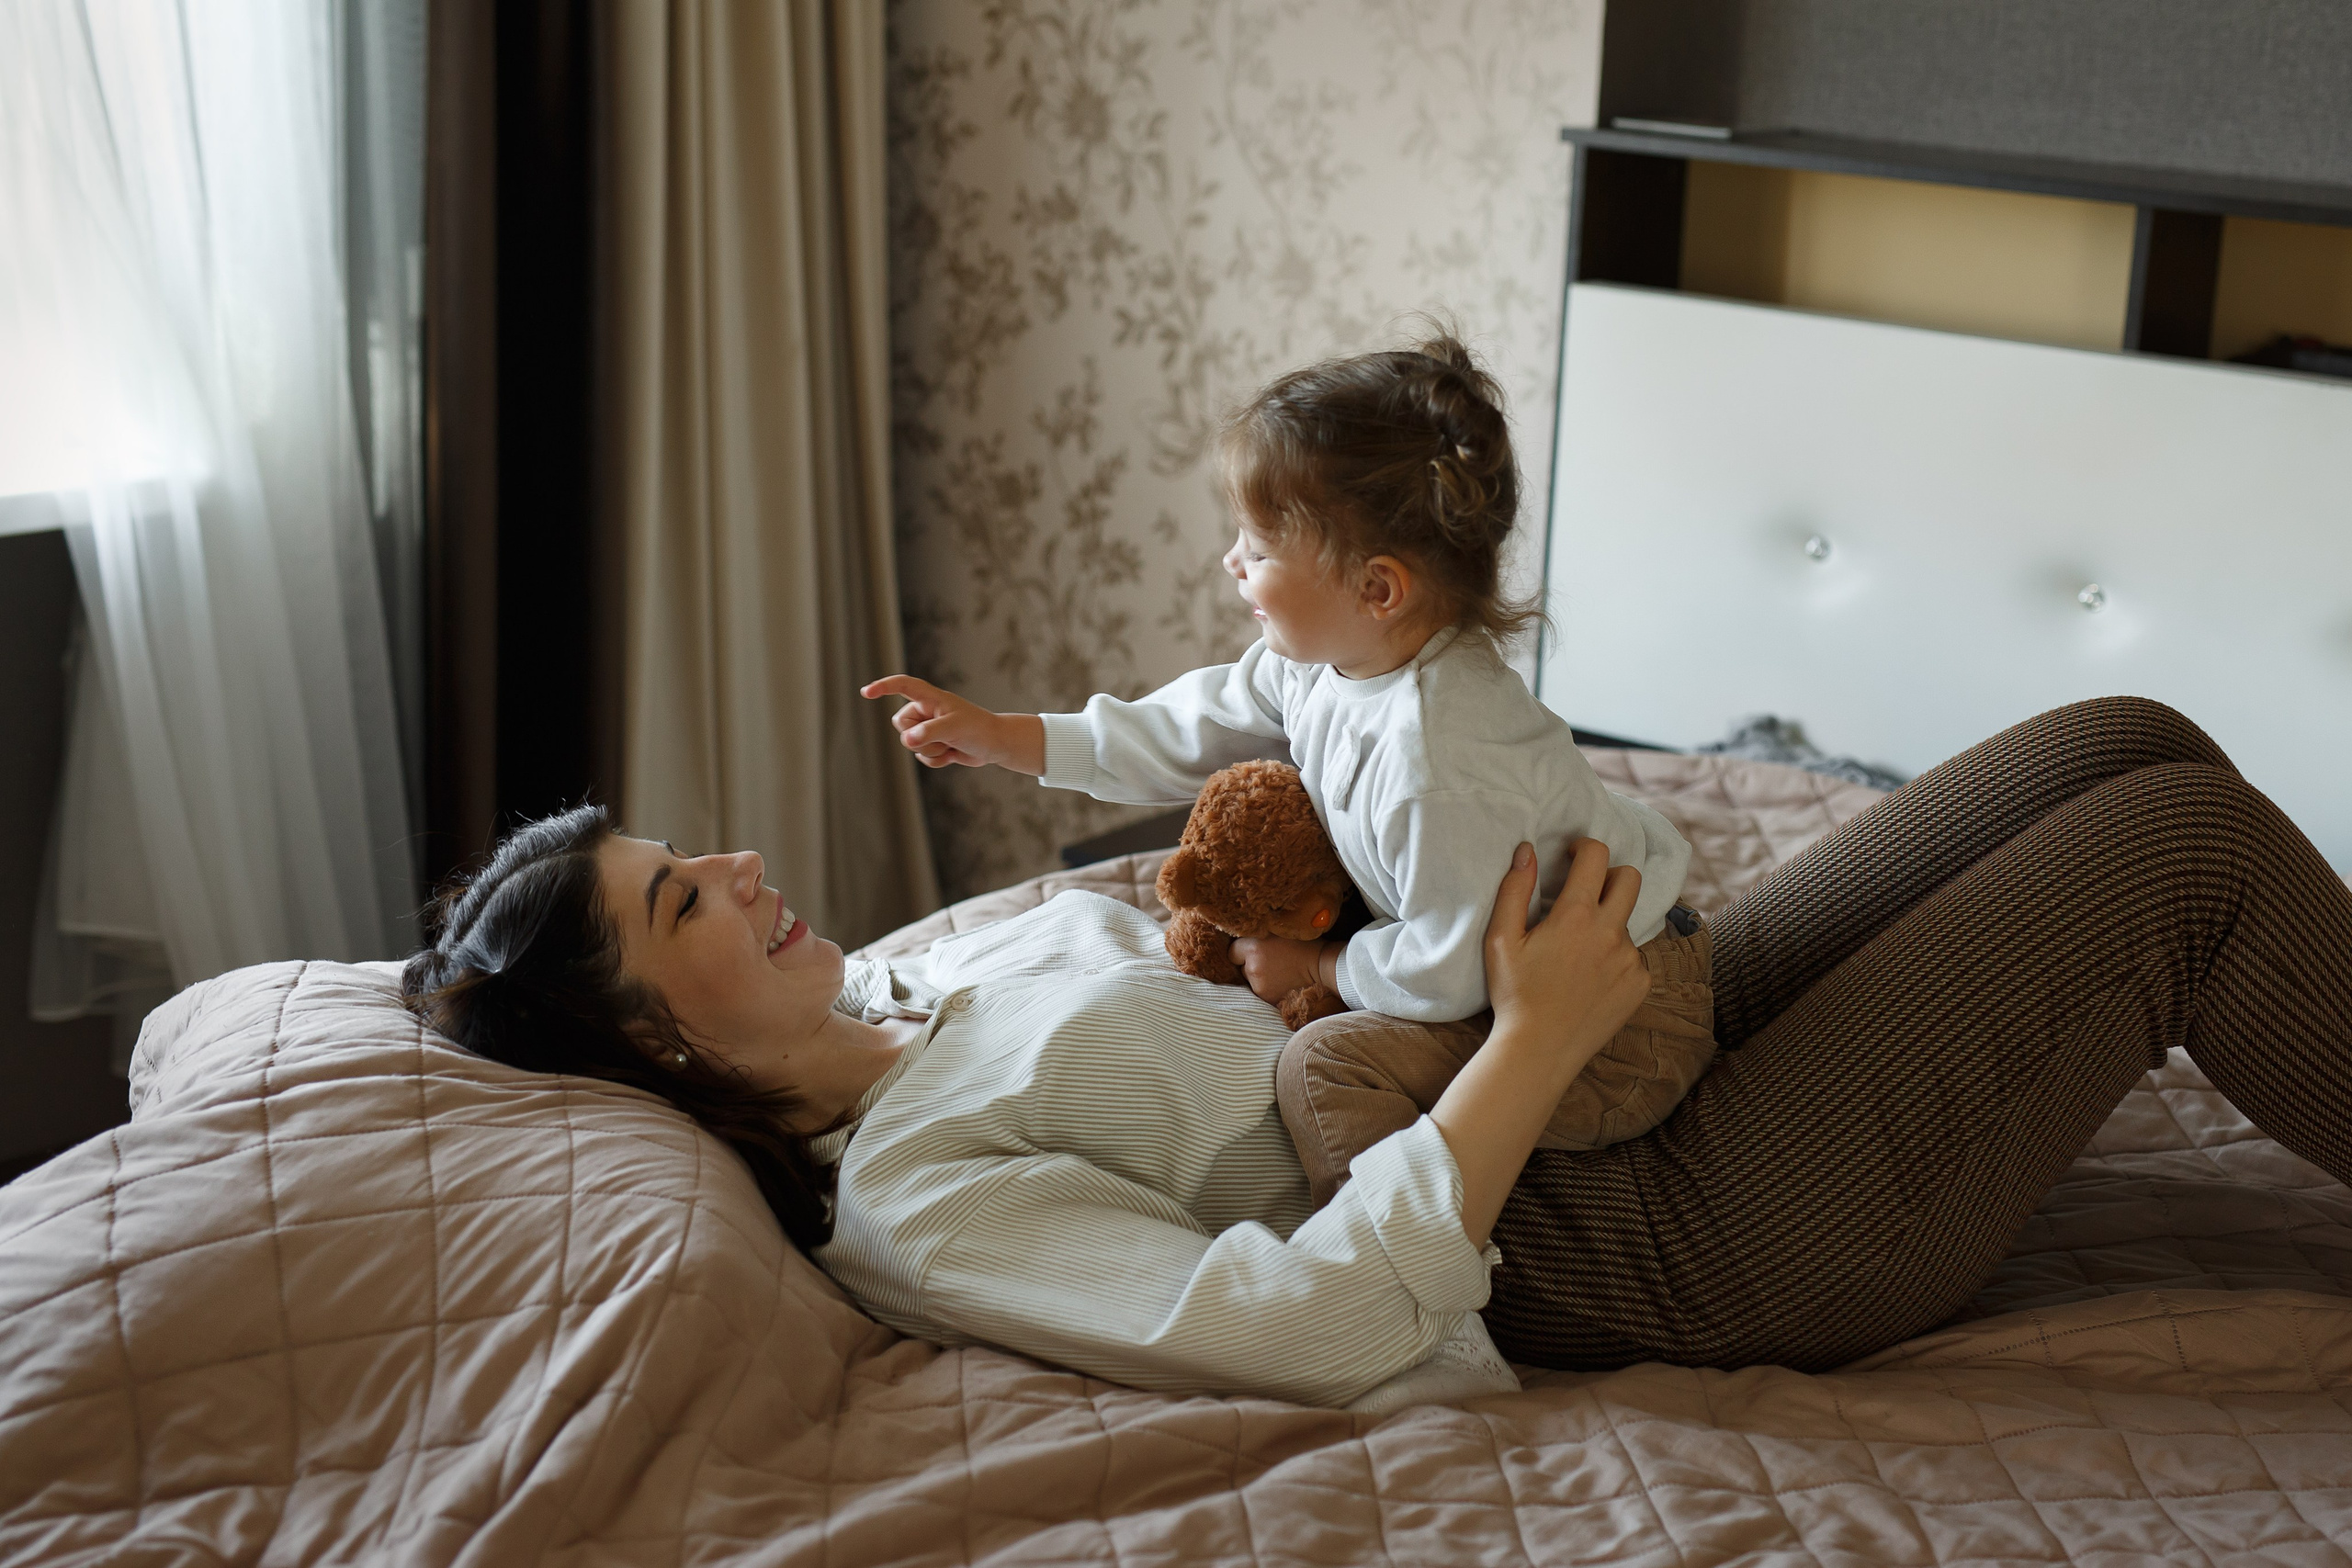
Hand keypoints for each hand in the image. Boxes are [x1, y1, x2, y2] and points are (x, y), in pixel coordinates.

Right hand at [861, 675, 1045, 773]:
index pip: (902, 686)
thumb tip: (908, 739)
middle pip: (901, 724)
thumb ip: (929, 732)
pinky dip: (937, 761)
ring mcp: (928, 729)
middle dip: (918, 736)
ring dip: (931, 750)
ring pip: (910, 744)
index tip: (866, 693)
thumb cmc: (978, 729)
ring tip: (952, 744)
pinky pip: (921, 757)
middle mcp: (925, 711)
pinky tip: (953, 754)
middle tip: (944, 735)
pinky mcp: (933, 744)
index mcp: (930, 698)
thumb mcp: (954, 727)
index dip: (883, 687)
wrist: (995, 745)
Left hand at [1228, 934, 1328, 1005]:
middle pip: (1241, 967)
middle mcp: (1252, 968)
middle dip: (1251, 964)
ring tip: (1279, 970)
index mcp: (1253, 948)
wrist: (1321, 966)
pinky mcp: (1268, 999)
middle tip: (1272, 959)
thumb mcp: (1277, 931)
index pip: (1232, 952)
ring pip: (1251, 981)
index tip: (1254, 949)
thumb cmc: (1302, 944)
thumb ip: (1257, 934)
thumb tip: (1241, 934)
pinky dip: (1268, 988)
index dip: (1243, 950)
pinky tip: (1282, 981)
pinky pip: (1261, 992)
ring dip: (1260, 977)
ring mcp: (1259, 986)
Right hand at [1428, 839, 1648, 1248]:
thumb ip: (1514, 889)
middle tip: (1585, 893)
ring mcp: (1631, 960)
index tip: (1572, 856)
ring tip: (1578, 952)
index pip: (1597, 856)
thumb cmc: (1513, 995)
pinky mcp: (1640, 985)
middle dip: (1610, 875)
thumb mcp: (1500, 940)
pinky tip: (1589, 979)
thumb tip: (1527, 850)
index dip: (1584, 847)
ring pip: (1628, 923)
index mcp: (1576, 916)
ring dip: (1608, 924)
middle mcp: (1611, 933)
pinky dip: (1615, 958)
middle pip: (1630, 879)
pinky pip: (1634, 957)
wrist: (1539, 1052)